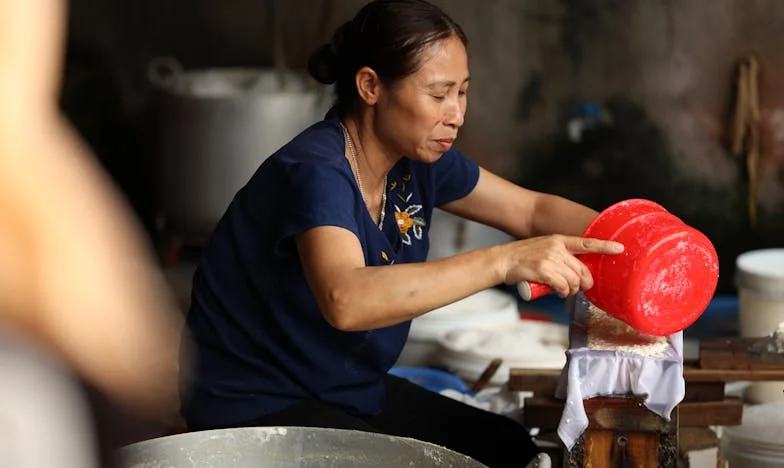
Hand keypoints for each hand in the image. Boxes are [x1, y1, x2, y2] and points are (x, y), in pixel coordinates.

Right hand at [501, 235, 623, 297]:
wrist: (503, 260)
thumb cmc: (522, 257)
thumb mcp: (543, 247)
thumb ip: (559, 254)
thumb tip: (574, 271)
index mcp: (559, 240)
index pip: (586, 243)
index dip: (605, 246)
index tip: (620, 248)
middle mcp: (557, 248)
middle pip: (582, 269)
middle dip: (584, 282)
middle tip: (579, 288)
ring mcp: (550, 259)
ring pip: (573, 280)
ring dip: (572, 290)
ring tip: (564, 291)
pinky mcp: (544, 270)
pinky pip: (563, 285)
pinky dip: (564, 292)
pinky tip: (560, 292)